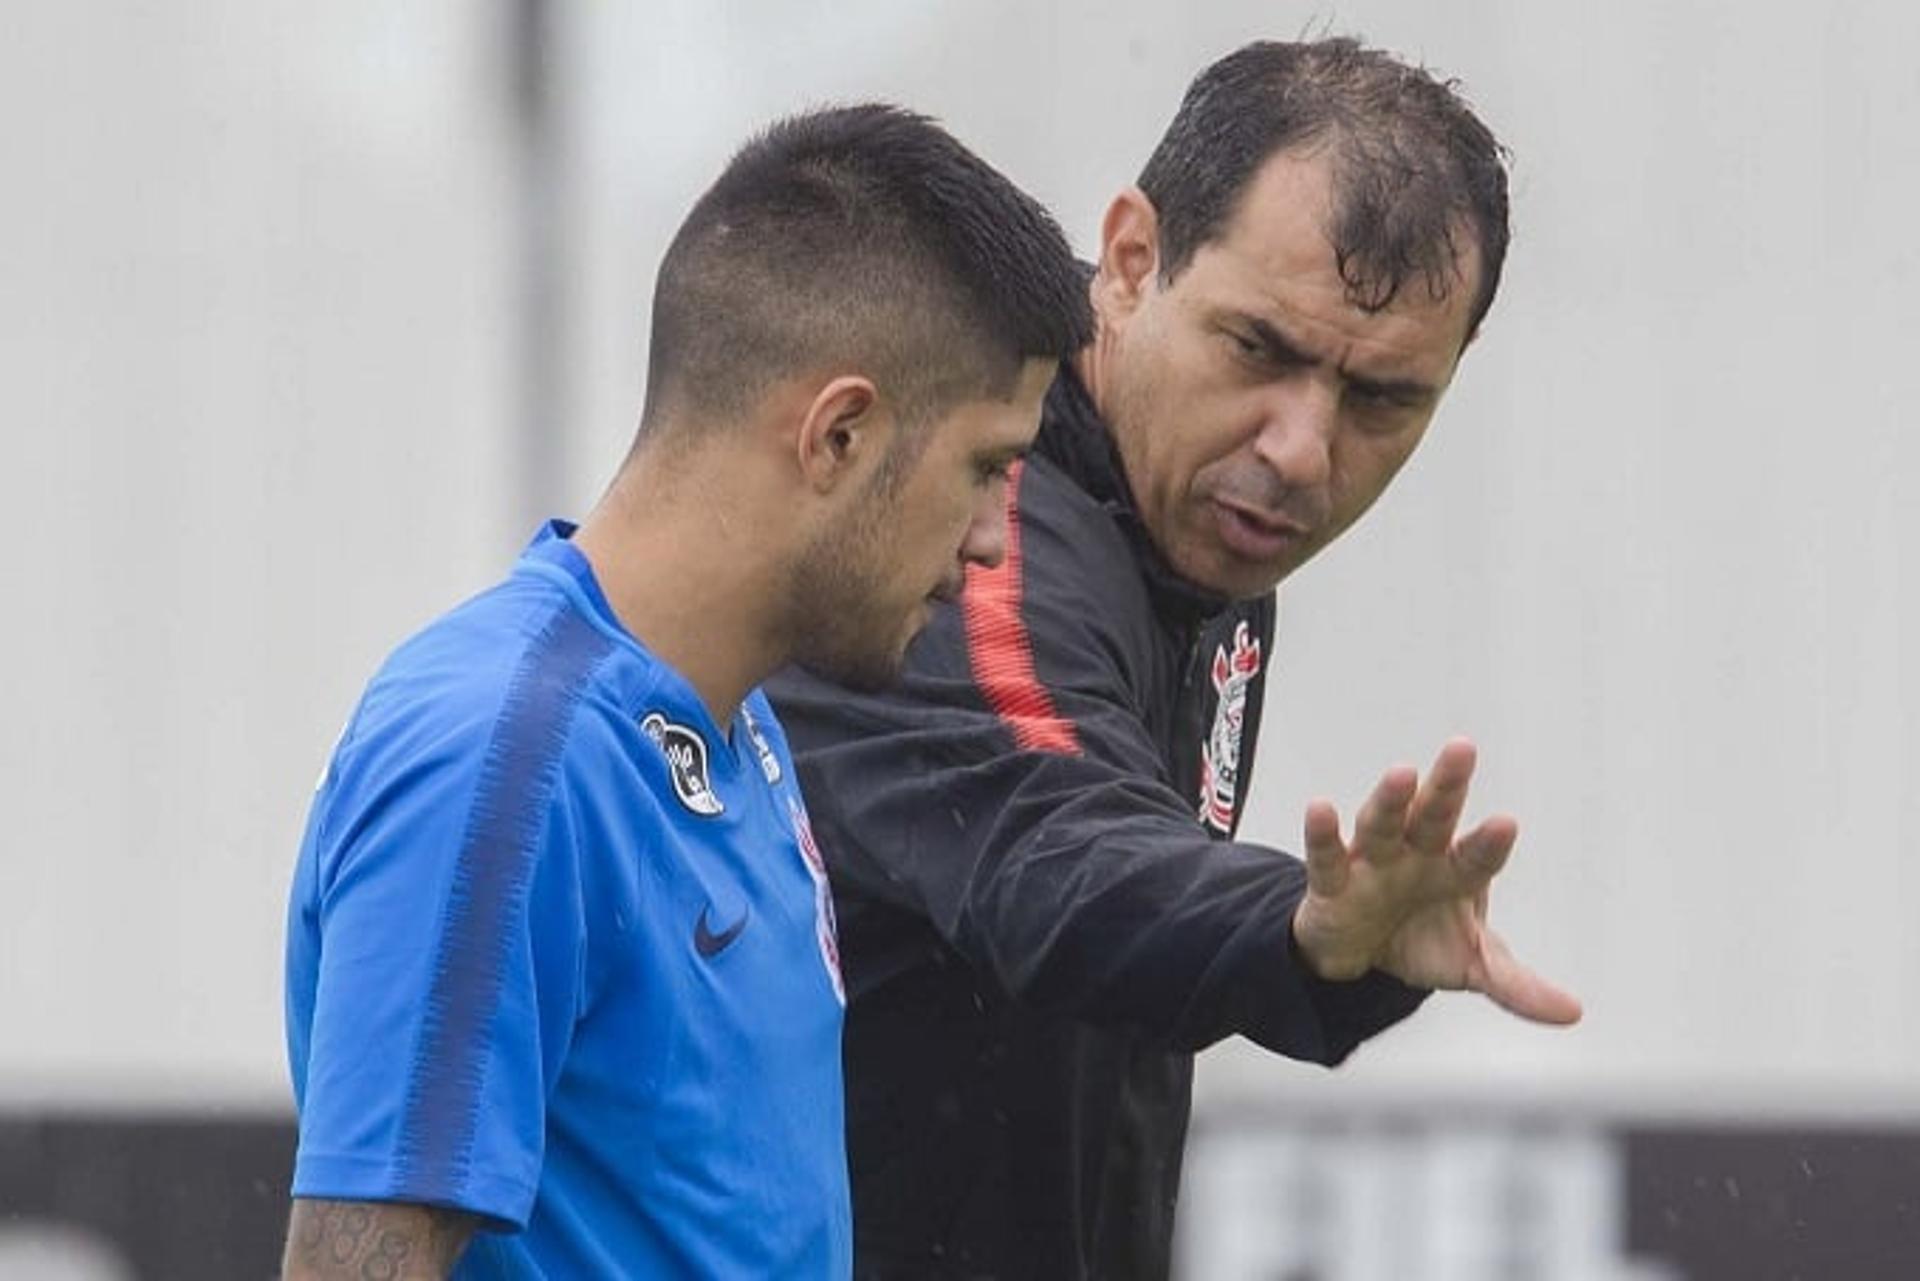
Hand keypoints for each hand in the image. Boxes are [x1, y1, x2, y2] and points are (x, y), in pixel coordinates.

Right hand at [1291, 738, 1581, 1024]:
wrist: (1362, 953)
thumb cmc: (1425, 940)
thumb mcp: (1472, 966)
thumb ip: (1517, 986)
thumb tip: (1573, 1012)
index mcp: (1456, 871)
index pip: (1477, 856)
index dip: (1489, 843)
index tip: (1507, 824)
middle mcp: (1416, 855)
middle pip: (1433, 817)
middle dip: (1447, 786)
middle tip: (1463, 750)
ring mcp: (1372, 864)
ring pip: (1381, 826)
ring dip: (1390, 801)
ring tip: (1402, 774)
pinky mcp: (1331, 882)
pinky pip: (1327, 856)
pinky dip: (1322, 833)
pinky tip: (1320, 808)